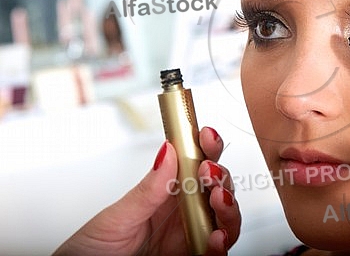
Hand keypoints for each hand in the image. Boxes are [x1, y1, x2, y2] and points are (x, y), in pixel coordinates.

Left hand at [54, 127, 239, 255]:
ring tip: (218, 198)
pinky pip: (218, 253)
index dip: (206, 147)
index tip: (205, 135)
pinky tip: (215, 236)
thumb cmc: (91, 251)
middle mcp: (183, 215)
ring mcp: (191, 238)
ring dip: (229, 206)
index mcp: (165, 196)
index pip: (195, 165)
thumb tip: (167, 151)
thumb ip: (147, 189)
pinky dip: (222, 244)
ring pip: (226, 219)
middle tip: (208, 170)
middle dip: (220, 175)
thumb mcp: (116, 217)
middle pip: (218, 189)